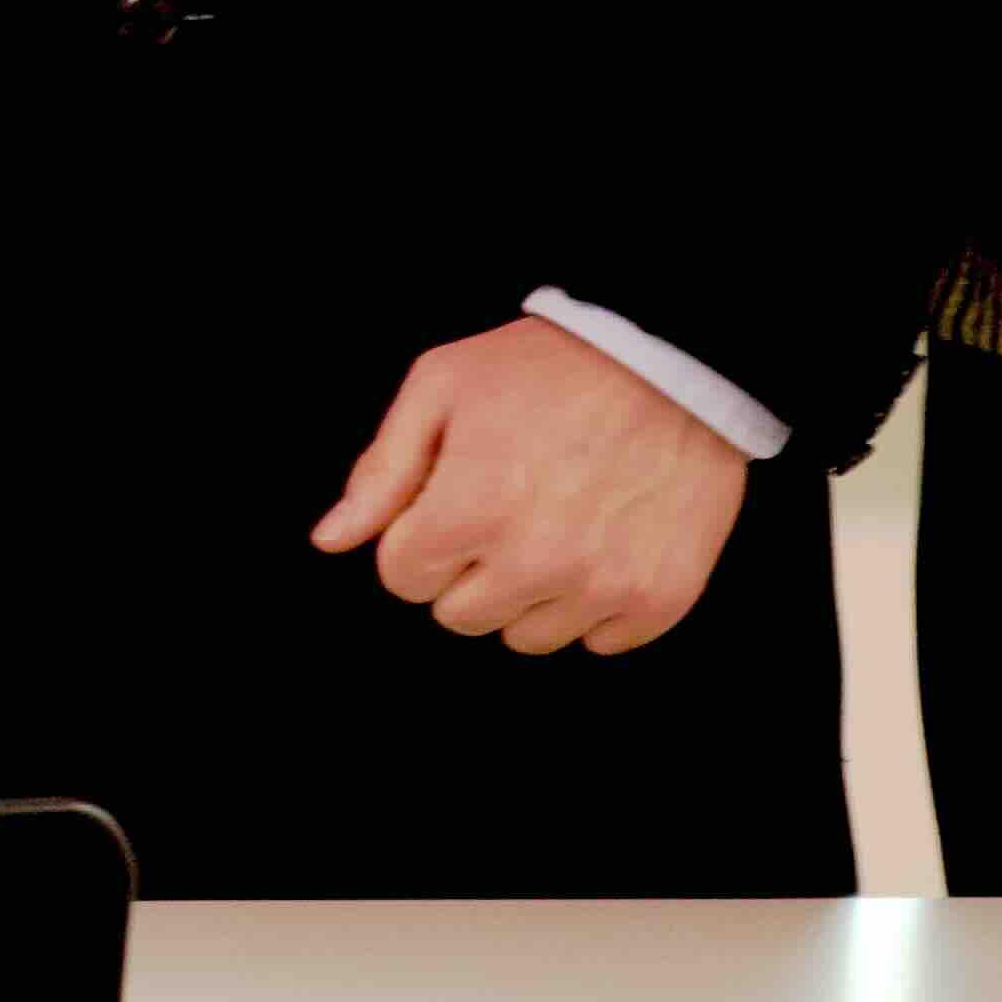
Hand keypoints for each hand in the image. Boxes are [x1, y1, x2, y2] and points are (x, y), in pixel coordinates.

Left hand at [312, 317, 747, 654]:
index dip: (418, 538)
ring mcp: (601, 587)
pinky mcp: (659, 600)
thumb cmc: (545, 368)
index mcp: (469, 510)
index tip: (450, 501)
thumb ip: (381, 471)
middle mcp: (535, 562)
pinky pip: (598, 642)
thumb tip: (331, 540)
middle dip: (466, 570)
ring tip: (553, 524)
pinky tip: (601, 543)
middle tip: (503, 509)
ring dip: (528, 593)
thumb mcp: (441, 387)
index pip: (403, 578)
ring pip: (527, 637)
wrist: (670, 360)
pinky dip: (594, 604)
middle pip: (460, 616)